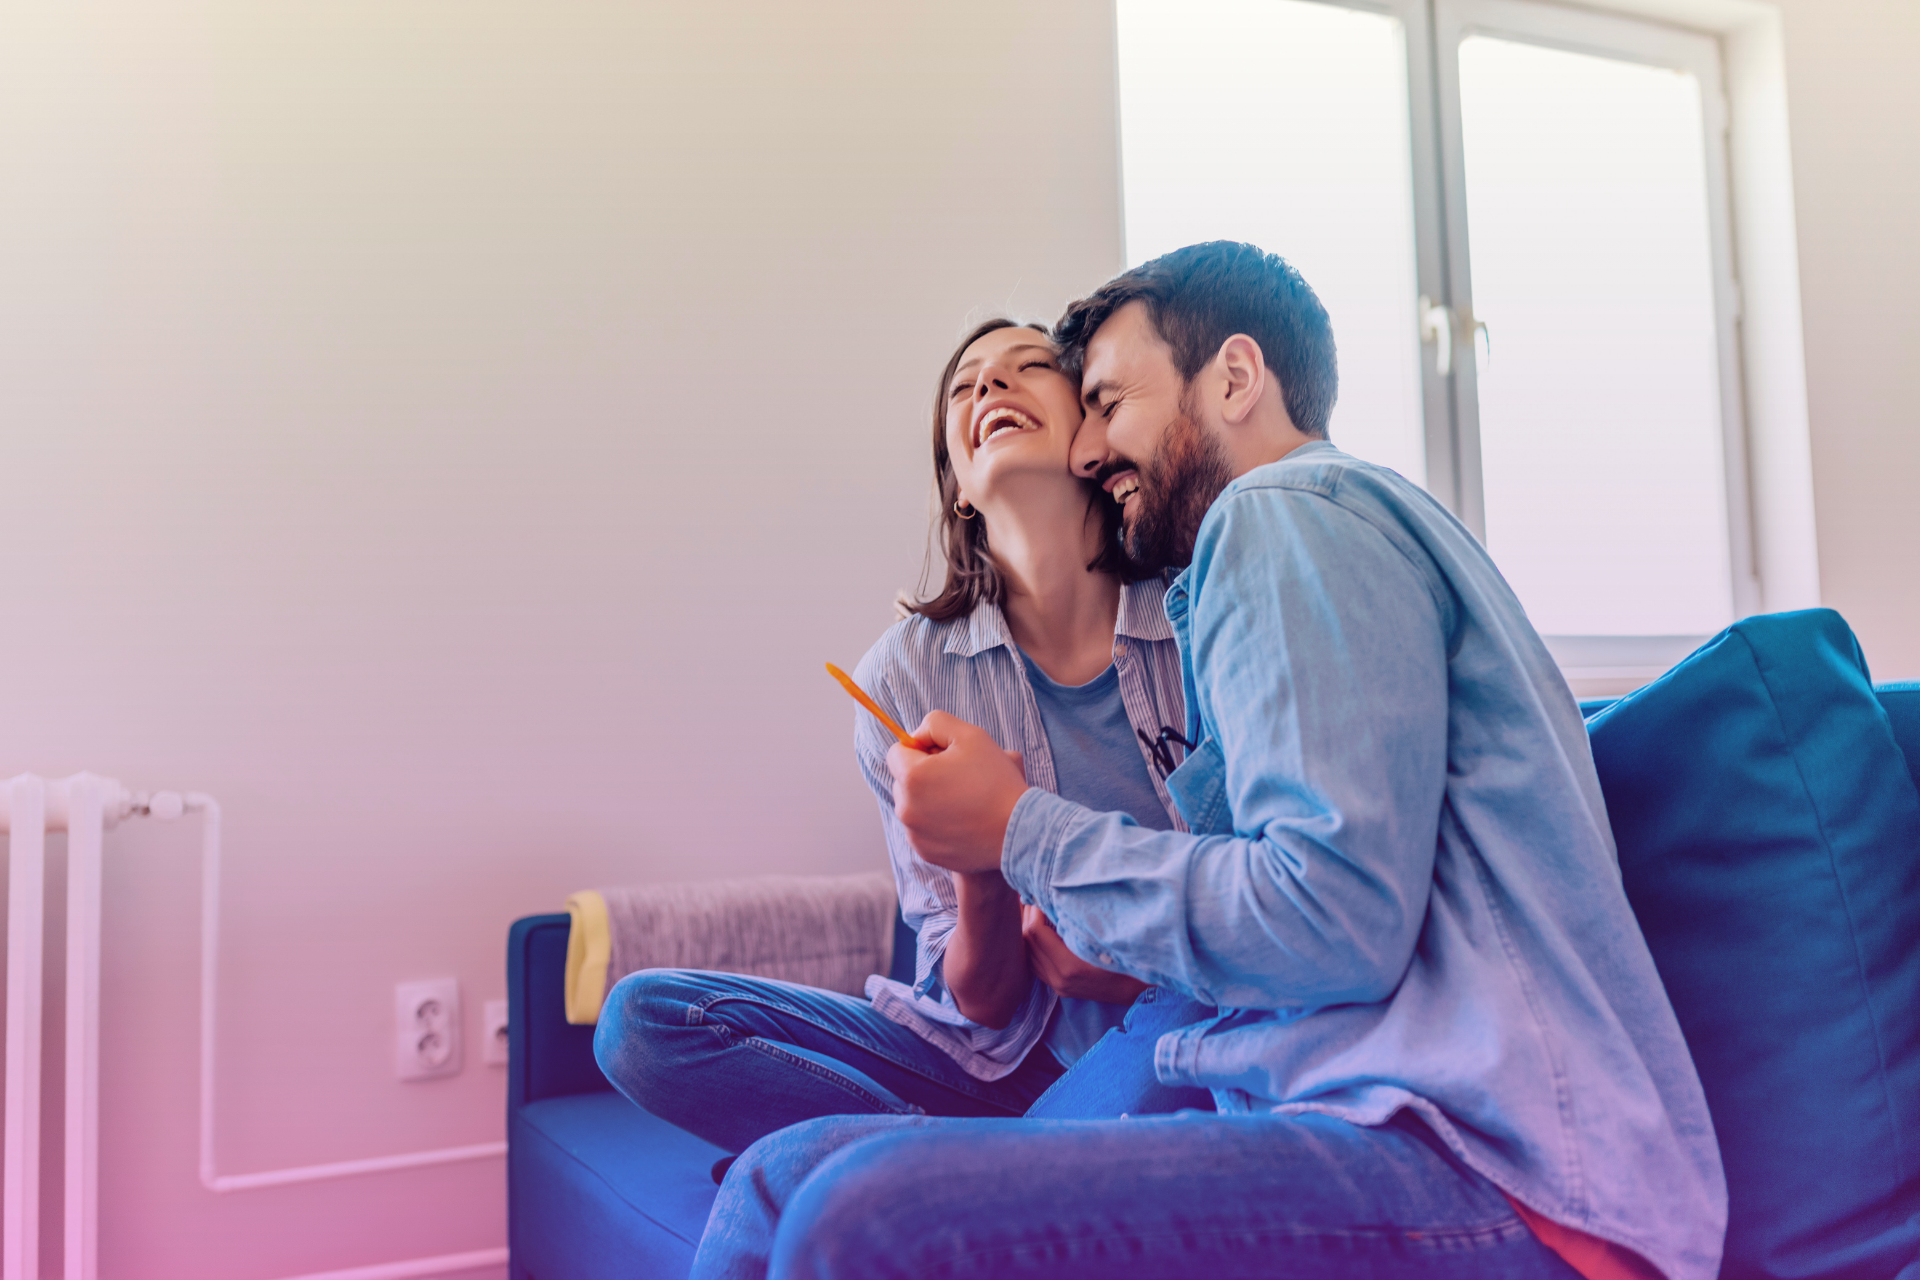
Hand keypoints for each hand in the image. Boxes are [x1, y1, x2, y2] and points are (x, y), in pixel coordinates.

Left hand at [887, 711, 1029, 873]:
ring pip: (912, 806)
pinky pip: (921, 830)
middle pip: (902, 780)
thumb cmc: (996, 781)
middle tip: (959, 779)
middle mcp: (906, 807)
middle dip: (923, 775)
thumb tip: (917, 737)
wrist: (1018, 830)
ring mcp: (914, 833)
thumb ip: (935, 723)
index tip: (945, 757)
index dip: (921, 749)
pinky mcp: (925, 852)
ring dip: (929, 800)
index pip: (897, 752)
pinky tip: (963, 821)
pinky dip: (936, 824)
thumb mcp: (970, 735)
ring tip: (964, 802)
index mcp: (912, 776)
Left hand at [1022, 905, 1149, 1004]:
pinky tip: (1041, 931)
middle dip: (1028, 917)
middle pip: (1028, 942)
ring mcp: (1058, 985)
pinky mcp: (1059, 988)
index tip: (1040, 895)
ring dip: (1029, 931)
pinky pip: (1035, 964)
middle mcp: (1059, 978)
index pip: (1036, 932)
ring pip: (1028, 954)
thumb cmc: (1128, 959)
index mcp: (1070, 965)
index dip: (1034, 910)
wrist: (1140, 991)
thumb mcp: (1105, 936)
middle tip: (1034, 898)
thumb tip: (1056, 897)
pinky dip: (1034, 946)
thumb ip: (1078, 920)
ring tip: (1035, 911)